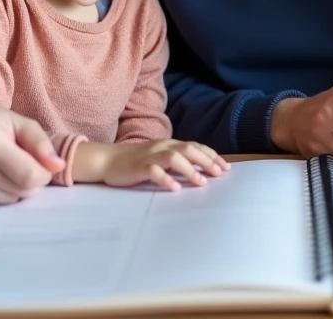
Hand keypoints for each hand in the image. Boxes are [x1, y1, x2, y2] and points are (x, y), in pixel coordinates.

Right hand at [0, 96, 64, 209]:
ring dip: (11, 190)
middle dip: (29, 182)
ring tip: (1, 170)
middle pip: (20, 191)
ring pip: (5, 202)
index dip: (42, 173)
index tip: (40, 165)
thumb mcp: (10, 119)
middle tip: (21, 166)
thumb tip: (58, 166)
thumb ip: (39, 140)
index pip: (31, 175)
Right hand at [90, 139, 228, 190]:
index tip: (226, 167)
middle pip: (188, 149)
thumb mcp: (159, 157)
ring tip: (201, 182)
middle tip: (220, 174)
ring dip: (190, 169)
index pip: (195, 146)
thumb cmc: (135, 161)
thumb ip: (176, 161)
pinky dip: (166, 179)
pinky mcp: (138, 167)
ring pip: (174, 157)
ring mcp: (149, 156)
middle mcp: (162, 146)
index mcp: (169, 144)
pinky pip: (154, 171)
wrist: (106, 159)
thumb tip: (200, 171)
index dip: (211, 155)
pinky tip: (175, 188)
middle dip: (206, 161)